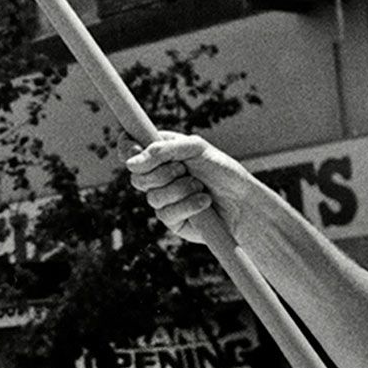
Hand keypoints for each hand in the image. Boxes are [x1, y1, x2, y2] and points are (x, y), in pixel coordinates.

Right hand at [123, 134, 247, 245]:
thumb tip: (130, 163)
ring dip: (180, 189)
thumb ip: (163, 150)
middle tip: (185, 168)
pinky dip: (188, 204)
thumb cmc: (221, 169)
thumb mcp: (195, 148)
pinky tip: (204, 201)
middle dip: (164, 172)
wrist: (242, 199)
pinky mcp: (171, 220)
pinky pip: (166, 213)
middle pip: (137, 176)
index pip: (129, 148)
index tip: (134, 148)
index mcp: (159, 153)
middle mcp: (156, 176)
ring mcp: (162, 199)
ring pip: (153, 196)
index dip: (126, 148)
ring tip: (199, 186)